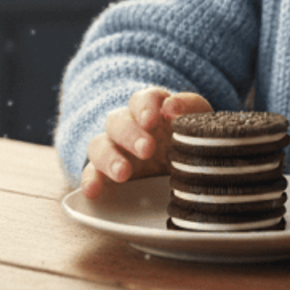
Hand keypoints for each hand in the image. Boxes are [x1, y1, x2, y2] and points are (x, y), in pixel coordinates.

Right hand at [80, 87, 211, 198]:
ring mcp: (115, 150)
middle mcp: (129, 126)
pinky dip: (90, 180)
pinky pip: (91, 174)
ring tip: (123, 173)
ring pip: (99, 145)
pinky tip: (92, 191)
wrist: (189, 171)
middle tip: (146, 149)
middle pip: (118, 120)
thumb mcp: (199, 123)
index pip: (142, 98)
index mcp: (152, 110)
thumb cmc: (191, 141)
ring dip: (109, 157)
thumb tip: (171, 107)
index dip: (145, 107)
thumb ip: (189, 108)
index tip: (152, 120)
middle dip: (130, 134)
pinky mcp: (107, 174)